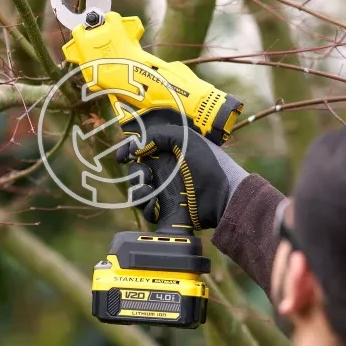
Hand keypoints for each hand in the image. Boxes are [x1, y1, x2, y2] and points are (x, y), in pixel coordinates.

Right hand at [116, 125, 248, 229]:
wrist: (224, 196)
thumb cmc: (209, 164)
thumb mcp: (186, 138)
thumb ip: (158, 134)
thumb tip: (136, 147)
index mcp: (168, 153)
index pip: (140, 149)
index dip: (127, 151)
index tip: (121, 156)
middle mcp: (164, 171)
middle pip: (135, 171)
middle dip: (135, 172)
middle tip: (147, 175)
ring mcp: (165, 192)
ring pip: (137, 191)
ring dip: (138, 190)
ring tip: (150, 190)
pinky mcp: (167, 211)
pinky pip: (147, 210)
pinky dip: (147, 207)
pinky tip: (156, 203)